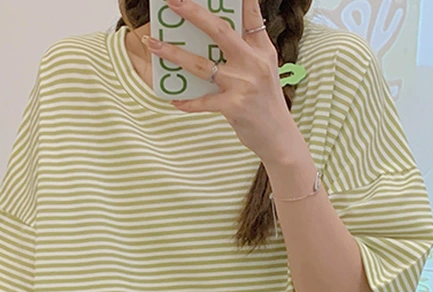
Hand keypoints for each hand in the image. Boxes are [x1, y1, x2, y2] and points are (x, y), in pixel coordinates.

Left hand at [145, 0, 299, 162]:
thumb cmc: (266, 102)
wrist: (279, 137)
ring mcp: (243, 84)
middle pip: (220, 31)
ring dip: (174, 53)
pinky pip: (202, 101)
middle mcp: (253, 62)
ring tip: (153, 43)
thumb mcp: (264, 69)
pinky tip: (174, 99)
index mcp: (262, 49)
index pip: (250, 14)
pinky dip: (187, 101)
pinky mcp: (234, 106)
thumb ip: (245, 50)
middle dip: (194, 13)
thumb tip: (214, 35)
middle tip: (173, 2)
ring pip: (202, 64)